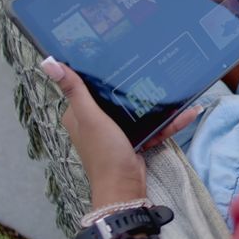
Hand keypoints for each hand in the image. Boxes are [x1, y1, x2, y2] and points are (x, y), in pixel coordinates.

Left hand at [40, 57, 200, 206]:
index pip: (85, 85)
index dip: (97, 69)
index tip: (114, 49)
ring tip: (176, 86)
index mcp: (79, 114)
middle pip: (114, 95)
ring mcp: (116, 132)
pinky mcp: (134, 141)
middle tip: (150, 62)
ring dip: (157, 101)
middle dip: (133, 82)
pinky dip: (169, 121)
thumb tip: (49, 63)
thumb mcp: (90, 117)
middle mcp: (95, 122)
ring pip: (136, 109)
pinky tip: (189, 111)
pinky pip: (152, 126)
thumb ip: (75, 91)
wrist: (125, 189)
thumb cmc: (104, 153)